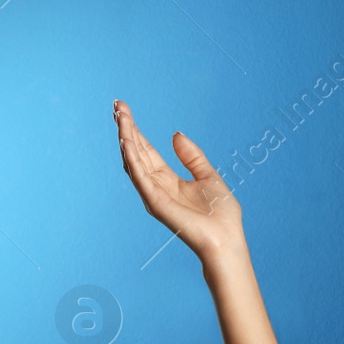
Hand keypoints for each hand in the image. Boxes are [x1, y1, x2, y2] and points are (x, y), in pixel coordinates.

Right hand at [115, 99, 242, 258]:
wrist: (226, 238)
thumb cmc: (220, 213)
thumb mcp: (207, 175)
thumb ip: (191, 156)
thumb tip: (175, 134)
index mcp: (168, 180)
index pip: (147, 150)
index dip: (136, 130)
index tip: (125, 109)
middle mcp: (156, 186)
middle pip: (136, 151)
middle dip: (126, 128)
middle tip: (117, 105)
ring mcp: (153, 194)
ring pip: (134, 160)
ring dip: (126, 138)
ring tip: (119, 117)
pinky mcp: (155, 201)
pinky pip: (140, 176)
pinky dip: (132, 157)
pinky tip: (126, 140)